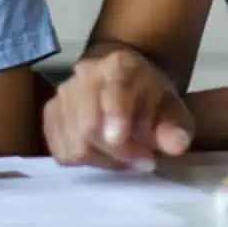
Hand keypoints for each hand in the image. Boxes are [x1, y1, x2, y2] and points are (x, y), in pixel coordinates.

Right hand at [42, 47, 193, 169]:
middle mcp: (85, 74)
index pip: (113, 90)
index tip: (124, 140)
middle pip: (88, 125)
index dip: (116, 116)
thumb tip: (176, 145)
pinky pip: (60, 149)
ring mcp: (63, 94)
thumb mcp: (173, 110)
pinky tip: (102, 155)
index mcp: (119, 65)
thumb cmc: (150, 98)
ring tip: (125, 158)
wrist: (126, 82)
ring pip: (73, 142)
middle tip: (143, 161)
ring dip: (103, 160)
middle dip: (117, 152)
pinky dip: (83, 161)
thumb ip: (176, 127)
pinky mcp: (51, 114)